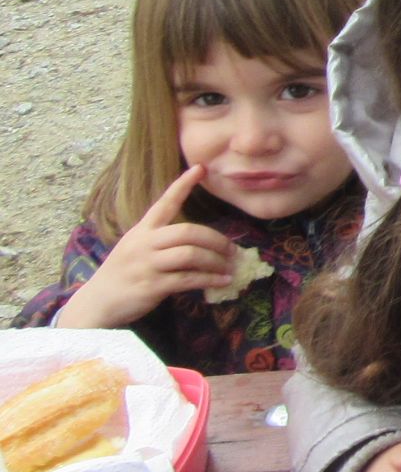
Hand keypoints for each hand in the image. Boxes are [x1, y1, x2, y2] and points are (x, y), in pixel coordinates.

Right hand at [54, 165, 237, 327]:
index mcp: (142, 231)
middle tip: (232, 249)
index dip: (182, 185)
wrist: (97, 303)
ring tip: (230, 267)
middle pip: (187, 232)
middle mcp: (144, 244)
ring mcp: (147, 264)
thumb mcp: (134, 248)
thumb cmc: (122, 273)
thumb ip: (160, 240)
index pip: (164, 203)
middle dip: (216, 239)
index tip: (200, 168)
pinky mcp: (152, 286)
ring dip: (216, 261)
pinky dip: (210, 279)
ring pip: (191, 255)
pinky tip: (224, 280)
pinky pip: (189, 279)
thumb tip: (198, 240)